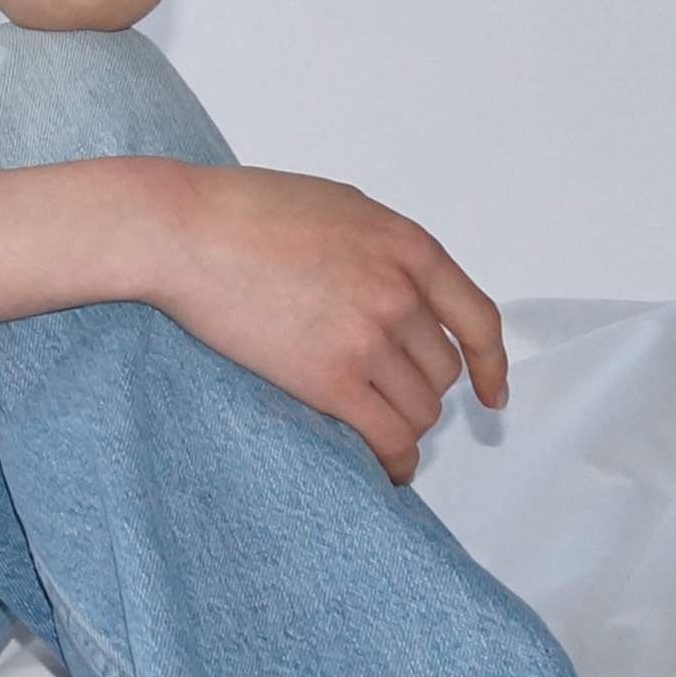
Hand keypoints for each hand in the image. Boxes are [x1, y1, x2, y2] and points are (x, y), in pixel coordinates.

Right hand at [147, 165, 509, 481]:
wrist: (185, 232)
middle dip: (420, 389)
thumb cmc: (244, 212)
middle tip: (387, 400)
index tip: (491, 392)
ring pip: (420, 408)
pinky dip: (395, 460)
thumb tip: (404, 293)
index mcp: (407, 246)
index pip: (477, 318)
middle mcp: (399, 292)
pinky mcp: (331, 379)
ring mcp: (368, 337)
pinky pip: (389, 437)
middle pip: (442, 370)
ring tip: (376, 429)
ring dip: (403, 424)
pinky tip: (386, 468)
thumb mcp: (341, 208)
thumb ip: (384, 251)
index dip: (490, 362)